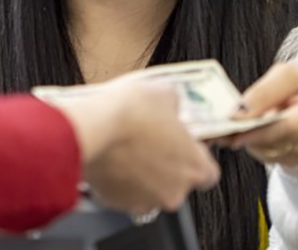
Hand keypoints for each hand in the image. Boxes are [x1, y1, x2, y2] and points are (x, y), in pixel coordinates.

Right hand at [48, 76, 219, 214]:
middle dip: (166, 166)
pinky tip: (112, 159)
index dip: (195, 158)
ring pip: (150, 189)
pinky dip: (120, 180)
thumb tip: (171, 106)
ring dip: (143, 174)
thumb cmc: (128, 112)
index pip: (209, 173)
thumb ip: (175, 106)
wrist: (89, 129)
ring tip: (126, 149)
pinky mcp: (118, 203)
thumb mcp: (163, 93)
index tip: (183, 146)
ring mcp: (146, 200)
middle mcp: (175, 191)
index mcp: (195, 167)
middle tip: (149, 143)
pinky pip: (124, 193)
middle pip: (178, 183)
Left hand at [225, 62, 297, 168]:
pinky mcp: (294, 162)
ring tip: (217, 129)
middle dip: (241, 136)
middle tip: (210, 132)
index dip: (257, 131)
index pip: (287, 128)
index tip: (231, 131)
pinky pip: (266, 155)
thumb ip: (266, 91)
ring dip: (242, 140)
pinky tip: (234, 132)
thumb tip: (240, 112)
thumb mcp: (292, 74)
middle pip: (272, 143)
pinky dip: (249, 143)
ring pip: (266, 152)